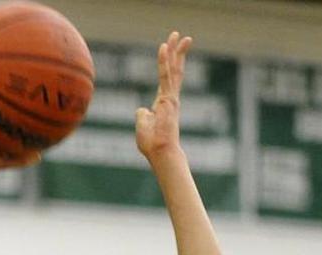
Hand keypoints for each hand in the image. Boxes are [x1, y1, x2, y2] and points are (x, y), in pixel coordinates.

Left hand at [135, 31, 192, 163]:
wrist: (160, 152)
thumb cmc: (151, 143)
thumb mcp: (143, 126)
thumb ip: (143, 115)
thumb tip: (141, 110)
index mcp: (164, 102)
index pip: (168, 79)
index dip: (169, 65)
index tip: (171, 52)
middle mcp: (170, 97)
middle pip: (175, 70)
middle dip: (178, 52)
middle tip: (181, 36)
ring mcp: (171, 97)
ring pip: (173, 69)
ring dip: (174, 51)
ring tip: (176, 34)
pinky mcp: (169, 98)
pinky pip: (165, 76)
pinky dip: (164, 61)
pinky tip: (163, 48)